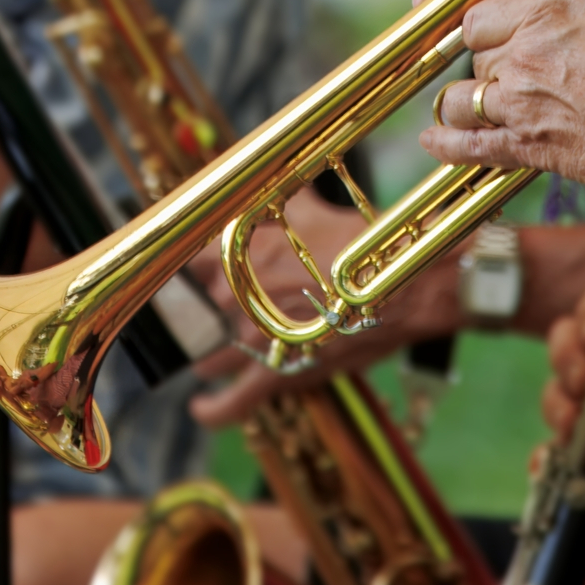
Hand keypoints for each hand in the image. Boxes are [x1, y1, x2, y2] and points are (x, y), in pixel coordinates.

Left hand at [189, 189, 464, 424]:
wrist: (401, 286)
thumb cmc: (360, 242)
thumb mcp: (311, 208)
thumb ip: (277, 196)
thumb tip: (266, 174)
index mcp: (238, 254)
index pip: (183, 265)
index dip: (186, 273)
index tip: (191, 277)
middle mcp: (237, 298)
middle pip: (192, 315)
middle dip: (203, 314)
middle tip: (220, 309)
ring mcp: (255, 340)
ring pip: (207, 357)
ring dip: (210, 354)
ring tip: (218, 348)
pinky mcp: (279, 374)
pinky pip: (233, 404)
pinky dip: (213, 410)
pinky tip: (201, 408)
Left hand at [421, 0, 584, 195]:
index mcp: (548, 9)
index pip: (480, 7)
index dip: (490, 13)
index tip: (505, 19)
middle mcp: (523, 56)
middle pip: (475, 51)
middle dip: (488, 53)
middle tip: (515, 58)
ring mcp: (522, 107)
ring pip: (463, 98)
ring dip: (468, 97)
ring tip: (479, 98)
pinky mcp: (532, 151)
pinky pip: (472, 147)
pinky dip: (449, 144)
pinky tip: (433, 141)